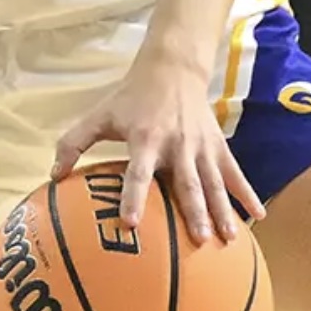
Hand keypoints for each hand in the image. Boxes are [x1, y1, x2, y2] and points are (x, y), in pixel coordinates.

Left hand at [49, 55, 262, 245]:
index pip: (138, 173)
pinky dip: (247, 194)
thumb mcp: (99, 115)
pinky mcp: (217, 147)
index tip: (130, 223)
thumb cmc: (131, 97)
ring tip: (227, 239)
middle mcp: (177, 145)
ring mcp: (201, 147)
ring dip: (222, 211)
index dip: (133, 197)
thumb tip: (53, 175)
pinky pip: (234, 174)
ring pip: (214, 183)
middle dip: (194, 212)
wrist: (173, 69)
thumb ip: (74, 143)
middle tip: (199, 241)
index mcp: (145, 139)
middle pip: (186, 184)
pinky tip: (257, 216)